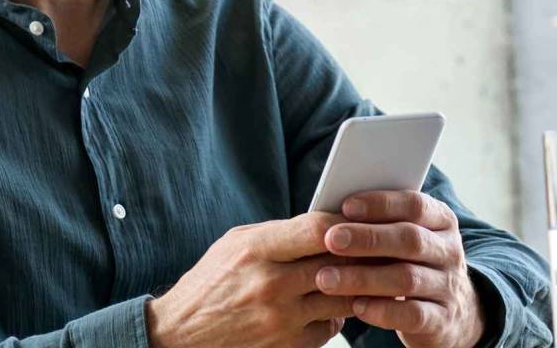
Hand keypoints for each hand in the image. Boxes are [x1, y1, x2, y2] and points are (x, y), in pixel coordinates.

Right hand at [146, 212, 356, 347]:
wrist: (182, 334)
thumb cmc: (211, 282)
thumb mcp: (236, 243)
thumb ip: (280, 234)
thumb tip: (326, 224)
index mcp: (256, 250)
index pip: (317, 229)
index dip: (345, 223)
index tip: (358, 221)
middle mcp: (270, 284)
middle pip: (338, 263)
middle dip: (361, 254)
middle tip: (375, 248)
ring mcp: (280, 319)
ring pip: (342, 298)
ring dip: (354, 286)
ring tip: (357, 275)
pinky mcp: (286, 346)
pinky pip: (330, 327)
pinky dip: (335, 315)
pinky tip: (328, 304)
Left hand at [316, 190, 486, 347]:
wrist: (452, 313)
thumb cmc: (413, 264)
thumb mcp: (405, 239)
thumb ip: (380, 225)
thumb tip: (332, 214)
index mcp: (441, 221)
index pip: (415, 205)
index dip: (381, 204)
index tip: (346, 206)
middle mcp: (449, 251)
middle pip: (410, 240)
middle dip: (368, 238)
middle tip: (331, 240)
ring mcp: (448, 287)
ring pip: (407, 278)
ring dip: (363, 277)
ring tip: (327, 278)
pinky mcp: (442, 320)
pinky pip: (412, 315)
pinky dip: (382, 311)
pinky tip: (356, 306)